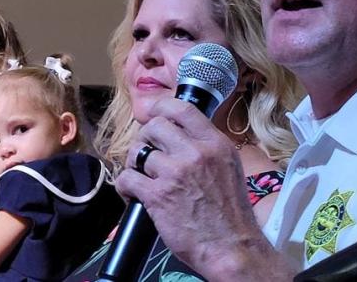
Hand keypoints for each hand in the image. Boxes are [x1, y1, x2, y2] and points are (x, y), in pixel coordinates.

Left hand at [115, 98, 292, 280]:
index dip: (160, 108)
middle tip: (147, 154)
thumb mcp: (229, 167)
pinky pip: (126, 178)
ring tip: (140, 176)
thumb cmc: (231, 213)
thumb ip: (206, 147)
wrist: (232, 248)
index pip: (181, 108)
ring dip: (134, 164)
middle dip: (145, 139)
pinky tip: (132, 194)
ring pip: (137, 152)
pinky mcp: (157, 195)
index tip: (153, 115)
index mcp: (215, 143)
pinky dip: (124, 186)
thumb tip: (181, 134)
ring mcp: (175, 173)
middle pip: (154, 127)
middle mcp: (195, 152)